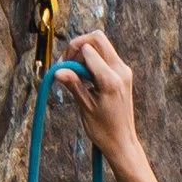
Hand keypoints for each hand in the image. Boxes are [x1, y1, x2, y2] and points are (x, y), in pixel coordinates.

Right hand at [59, 28, 141, 168]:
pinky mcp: (123, 74)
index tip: (62, 70)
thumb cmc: (103, 130)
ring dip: (84, 53)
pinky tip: (84, 77)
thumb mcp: (85, 107)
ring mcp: (123, 71)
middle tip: (66, 64)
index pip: (88, 49)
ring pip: (101, 45)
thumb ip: (73, 85)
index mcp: (111, 80)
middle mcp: (120, 70)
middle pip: (97, 38)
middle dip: (78, 46)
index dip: (71, 55)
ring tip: (73, 73)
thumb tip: (57, 71)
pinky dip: (91, 60)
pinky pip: (105, 56)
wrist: (122, 142)